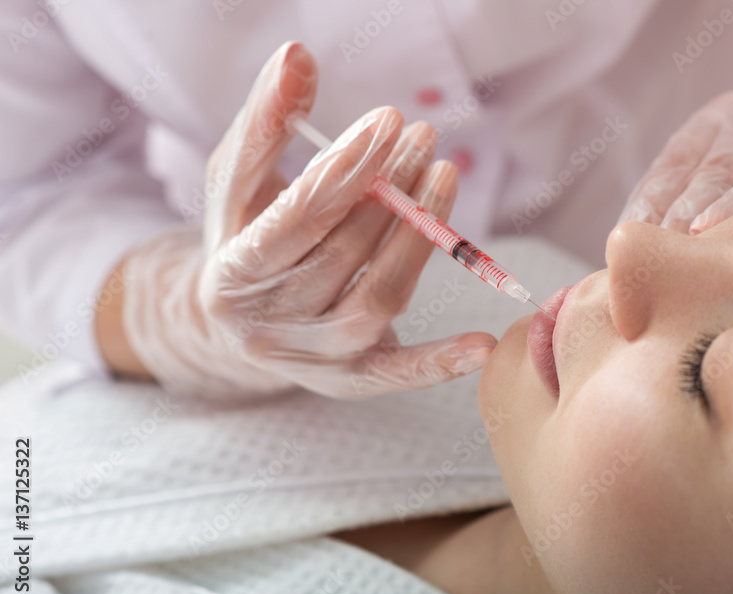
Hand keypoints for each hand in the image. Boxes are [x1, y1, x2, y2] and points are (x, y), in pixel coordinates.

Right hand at [119, 42, 495, 398]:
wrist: (238, 321)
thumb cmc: (245, 235)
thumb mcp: (238, 180)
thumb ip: (265, 121)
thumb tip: (298, 56)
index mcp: (230, 272)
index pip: (296, 217)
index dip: (346, 169)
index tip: (388, 121)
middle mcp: (266, 325)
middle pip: (342, 254)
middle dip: (389, 189)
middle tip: (424, 137)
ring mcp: (311, 359)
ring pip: (376, 301)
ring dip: (418, 239)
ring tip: (444, 175)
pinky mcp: (350, 380)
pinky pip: (396, 375)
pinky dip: (439, 363)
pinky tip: (482, 344)